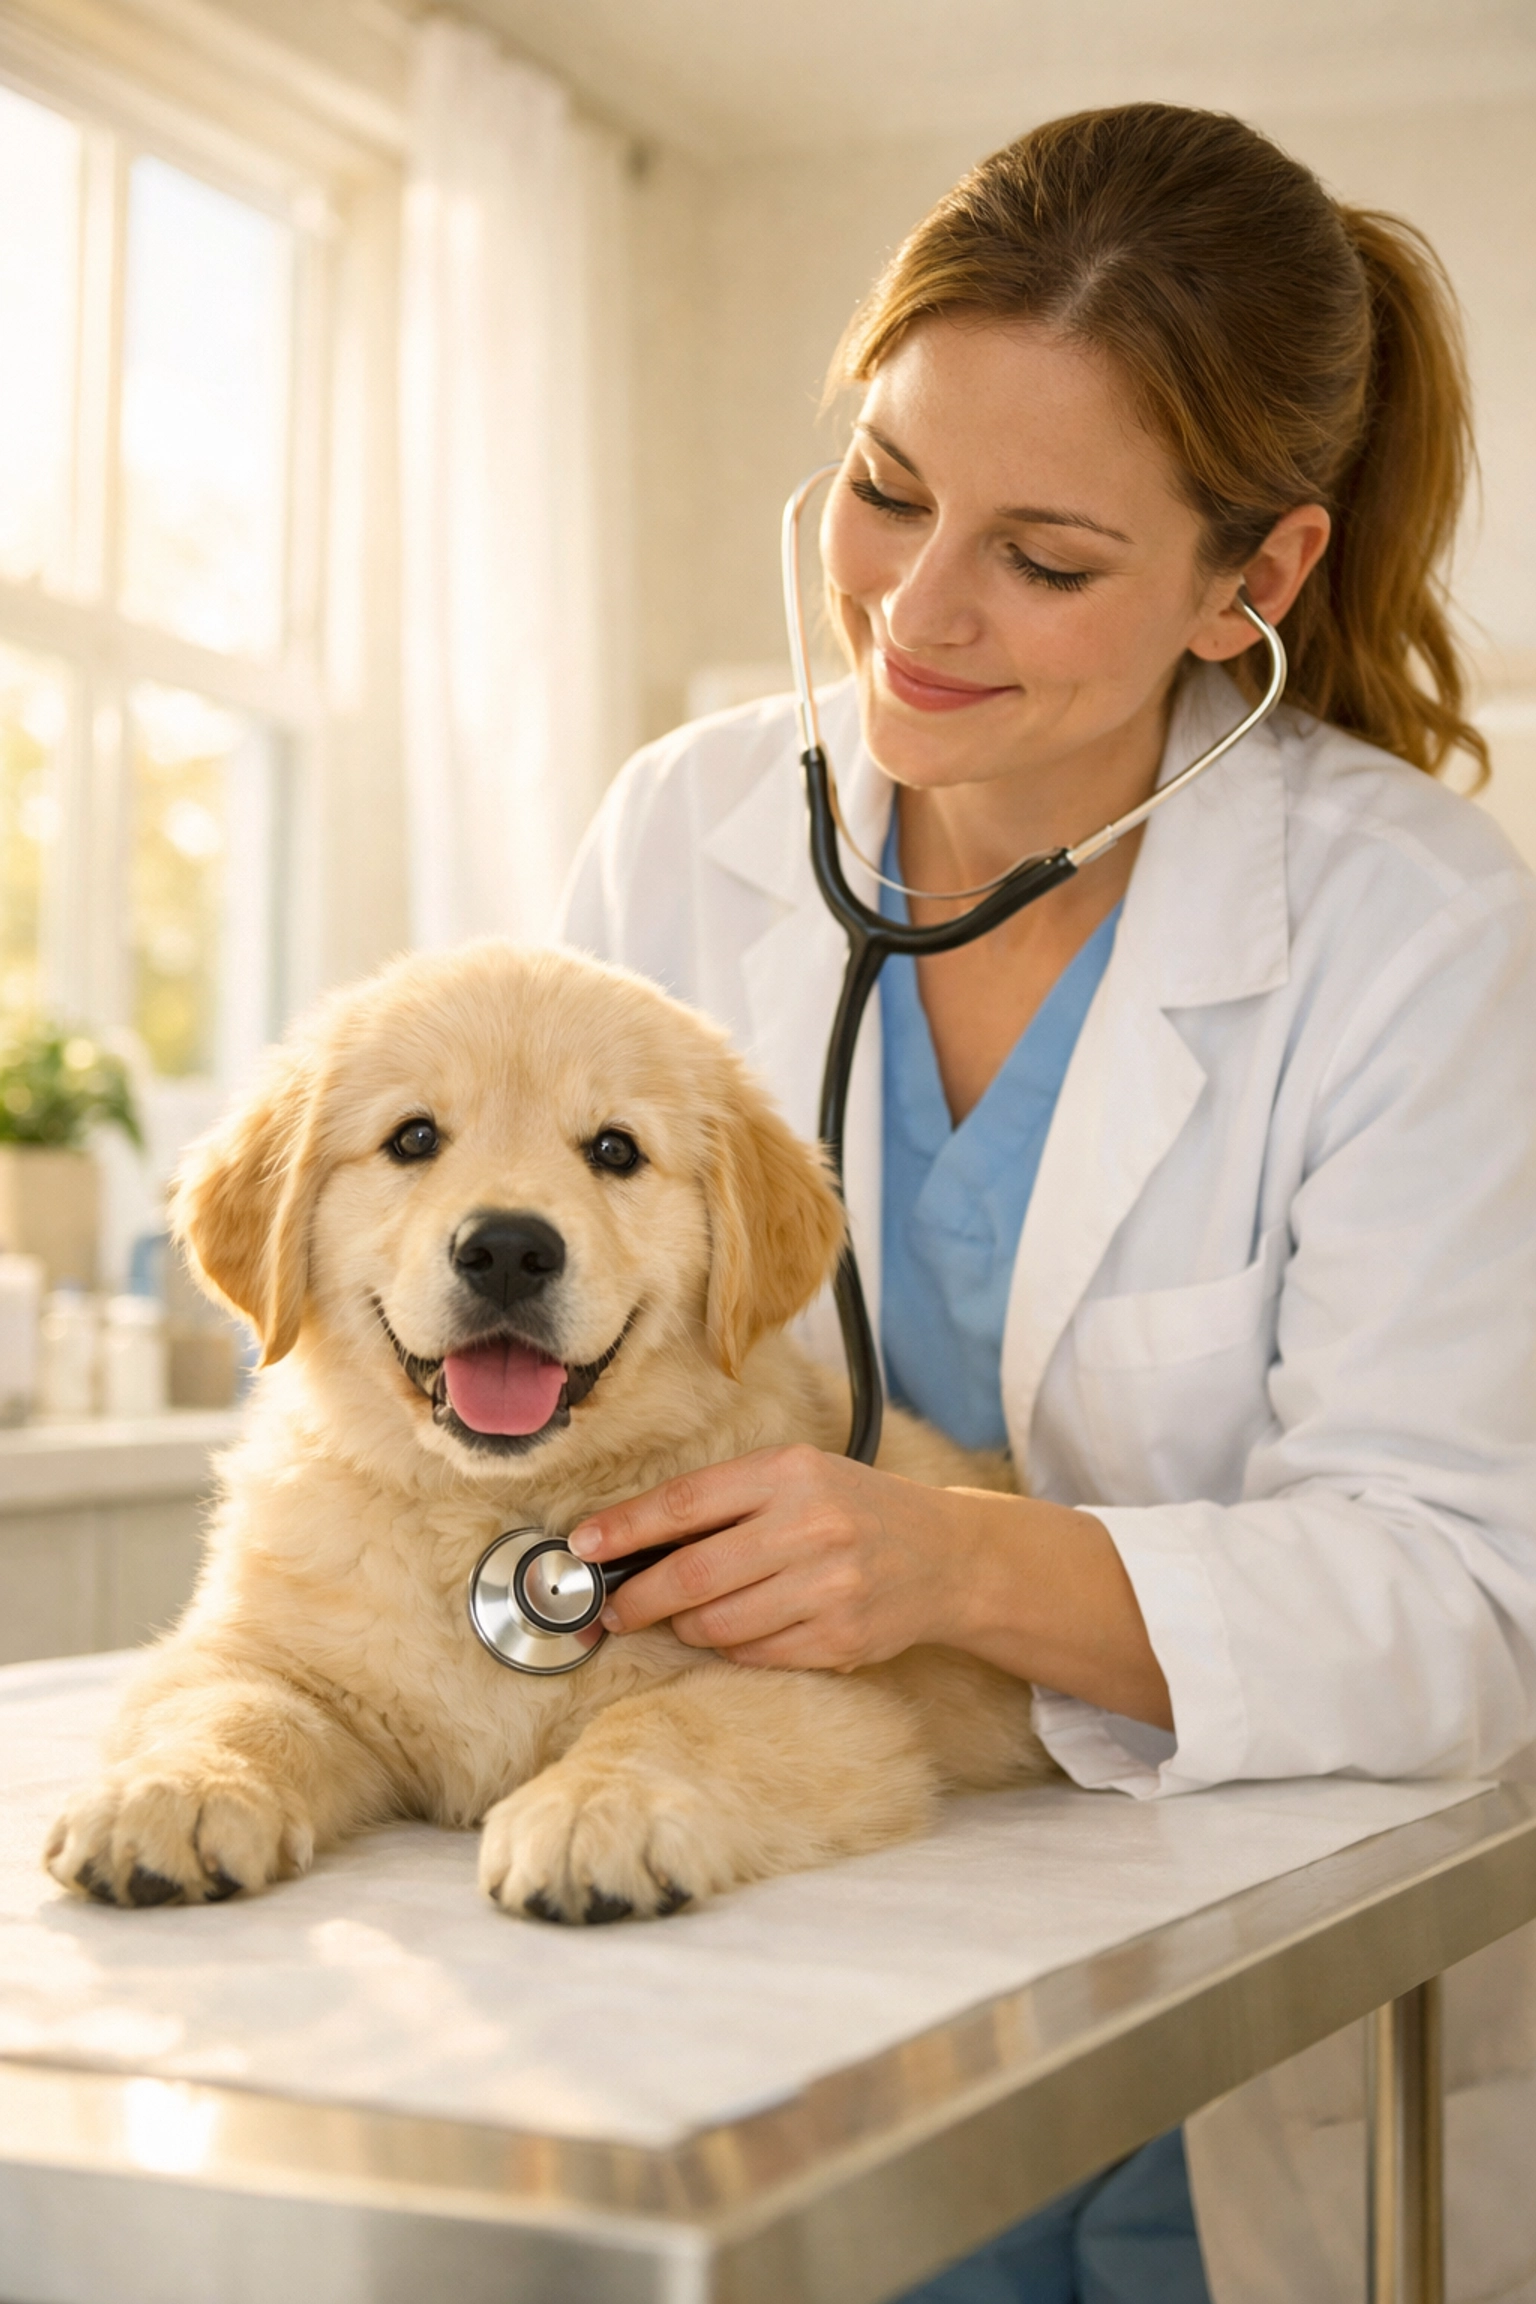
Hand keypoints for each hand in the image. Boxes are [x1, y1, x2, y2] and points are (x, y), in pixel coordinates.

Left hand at [570, 1446, 1173, 1727]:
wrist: (946, 1556)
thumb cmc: (853, 1509)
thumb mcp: (796, 1477)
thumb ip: (723, 1502)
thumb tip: (629, 1540)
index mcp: (789, 1473)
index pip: (686, 1504)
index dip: (624, 1529)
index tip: (582, 1547)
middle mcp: (809, 1526)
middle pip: (692, 1575)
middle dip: (635, 1598)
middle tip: (610, 1610)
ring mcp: (827, 1587)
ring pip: (717, 1624)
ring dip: (684, 1627)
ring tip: (679, 1616)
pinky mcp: (838, 1638)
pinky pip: (753, 1653)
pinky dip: (730, 1646)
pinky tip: (736, 1629)